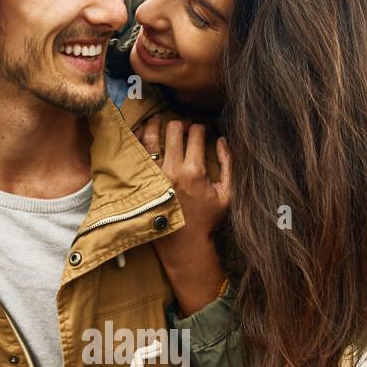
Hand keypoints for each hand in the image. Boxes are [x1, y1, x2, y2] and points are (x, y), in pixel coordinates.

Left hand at [138, 116, 231, 239]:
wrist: (184, 245)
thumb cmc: (208, 220)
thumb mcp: (227, 194)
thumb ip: (229, 164)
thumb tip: (223, 139)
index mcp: (194, 172)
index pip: (196, 133)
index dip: (202, 127)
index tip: (203, 131)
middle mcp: (172, 170)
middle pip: (174, 128)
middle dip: (181, 123)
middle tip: (184, 128)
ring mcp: (154, 176)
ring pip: (151, 136)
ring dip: (156, 124)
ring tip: (160, 121)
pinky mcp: (143, 182)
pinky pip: (137, 152)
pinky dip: (140, 139)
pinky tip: (145, 135)